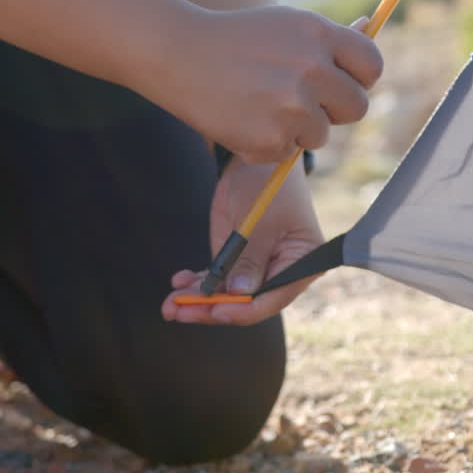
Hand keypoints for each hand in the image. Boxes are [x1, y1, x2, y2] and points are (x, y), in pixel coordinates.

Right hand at [159, 11, 381, 162]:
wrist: (179, 54)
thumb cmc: (237, 39)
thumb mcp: (285, 25)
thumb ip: (328, 38)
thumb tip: (370, 27)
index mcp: (319, 34)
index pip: (372, 65)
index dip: (361, 78)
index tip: (345, 83)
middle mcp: (311, 69)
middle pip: (357, 107)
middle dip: (335, 110)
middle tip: (302, 102)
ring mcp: (292, 107)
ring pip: (321, 135)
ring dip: (298, 128)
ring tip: (261, 105)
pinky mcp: (272, 138)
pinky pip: (289, 152)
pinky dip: (269, 143)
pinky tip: (244, 119)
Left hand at [162, 158, 322, 324]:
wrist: (256, 160)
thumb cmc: (267, 184)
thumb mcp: (258, 220)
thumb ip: (250, 259)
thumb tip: (239, 294)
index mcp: (303, 263)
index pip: (273, 298)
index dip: (243, 309)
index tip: (215, 310)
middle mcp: (282, 272)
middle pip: (247, 303)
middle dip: (211, 309)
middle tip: (180, 311)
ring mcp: (258, 268)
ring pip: (228, 296)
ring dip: (198, 301)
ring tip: (169, 305)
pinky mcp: (237, 261)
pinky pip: (217, 281)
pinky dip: (198, 285)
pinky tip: (179, 282)